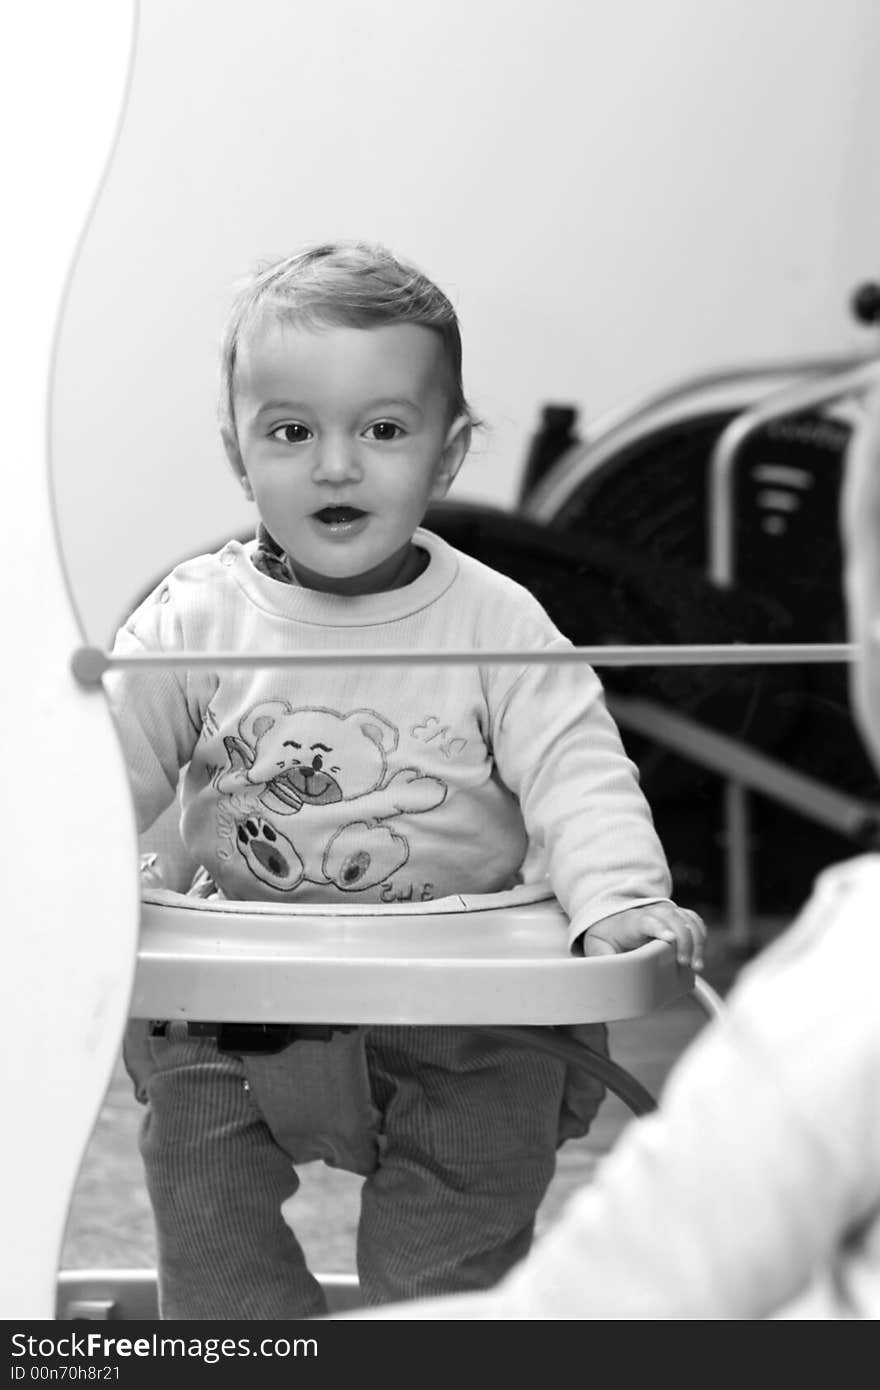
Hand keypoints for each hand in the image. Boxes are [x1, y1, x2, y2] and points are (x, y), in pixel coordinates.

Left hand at [581, 903, 705, 969]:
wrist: (613, 919)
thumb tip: (606, 975)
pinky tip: (700, 955)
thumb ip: (601, 959)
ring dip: (696, 941)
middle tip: (685, 963)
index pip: (646, 920)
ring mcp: (667, 913)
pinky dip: (701, 936)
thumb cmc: (607, 936)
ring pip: (687, 919)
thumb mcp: (597, 947)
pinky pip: (695, 921)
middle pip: (672, 918)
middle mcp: (652, 912)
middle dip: (683, 940)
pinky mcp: (678, 917)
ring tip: (696, 966)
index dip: (658, 927)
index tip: (668, 939)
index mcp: (631, 920)